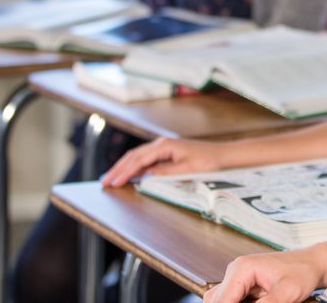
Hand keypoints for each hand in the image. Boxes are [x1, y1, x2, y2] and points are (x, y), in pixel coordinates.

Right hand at [101, 137, 227, 186]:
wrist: (222, 154)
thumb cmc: (208, 161)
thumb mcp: (186, 169)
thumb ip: (164, 172)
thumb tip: (144, 176)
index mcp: (165, 146)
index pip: (138, 160)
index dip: (124, 172)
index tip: (112, 183)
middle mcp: (162, 143)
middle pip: (133, 156)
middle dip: (118, 169)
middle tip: (104, 182)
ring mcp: (164, 147)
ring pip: (137, 156)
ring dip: (123, 167)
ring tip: (110, 178)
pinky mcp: (167, 152)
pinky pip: (146, 159)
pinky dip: (134, 166)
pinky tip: (128, 174)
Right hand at [203, 250, 324, 302]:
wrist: (313, 264)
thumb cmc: (303, 272)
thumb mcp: (287, 293)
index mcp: (242, 269)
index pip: (223, 300)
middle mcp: (236, 271)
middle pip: (217, 301)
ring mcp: (238, 277)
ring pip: (221, 301)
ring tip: (262, 300)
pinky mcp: (242, 285)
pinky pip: (231, 301)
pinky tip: (258, 302)